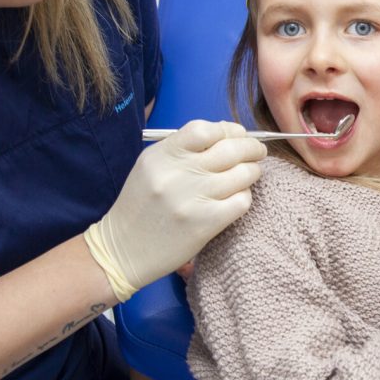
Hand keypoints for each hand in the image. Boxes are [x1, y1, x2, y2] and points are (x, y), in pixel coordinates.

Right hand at [88, 120, 265, 300]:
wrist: (122, 250)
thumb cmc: (141, 206)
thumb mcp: (151, 167)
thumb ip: (184, 149)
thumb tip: (228, 136)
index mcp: (161, 155)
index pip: (205, 129)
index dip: (229, 129)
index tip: (237, 135)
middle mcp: (176, 174)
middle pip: (231, 149)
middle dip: (252, 147)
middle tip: (257, 152)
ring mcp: (192, 199)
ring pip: (243, 174)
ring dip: (252, 171)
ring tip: (249, 174)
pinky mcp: (205, 224)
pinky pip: (241, 201)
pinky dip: (245, 197)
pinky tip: (237, 198)